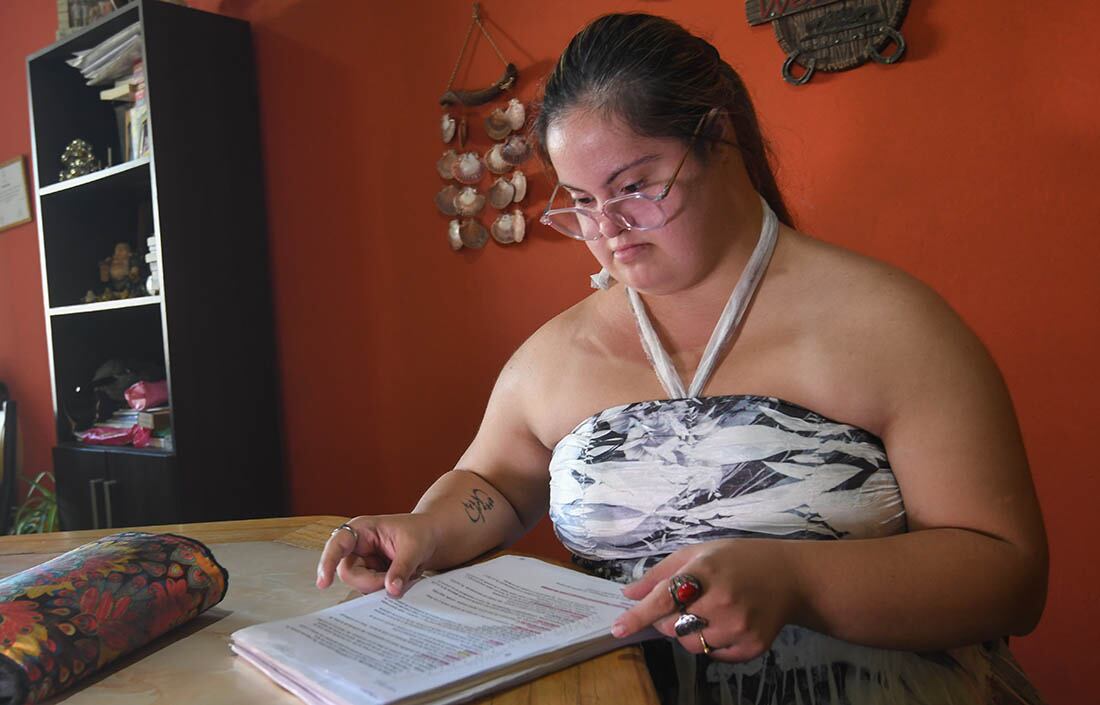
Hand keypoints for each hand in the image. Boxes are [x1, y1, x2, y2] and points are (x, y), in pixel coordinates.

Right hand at [316, 514, 437, 596]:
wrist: (431, 537)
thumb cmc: (420, 532)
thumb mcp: (414, 547)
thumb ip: (402, 568)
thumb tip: (392, 591)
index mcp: (362, 530)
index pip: (337, 545)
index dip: (327, 563)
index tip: (324, 583)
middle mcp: (357, 546)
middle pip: (349, 573)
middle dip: (372, 582)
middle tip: (396, 582)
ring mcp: (363, 562)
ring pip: (361, 584)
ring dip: (382, 586)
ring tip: (406, 575)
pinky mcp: (370, 575)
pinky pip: (372, 589)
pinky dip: (388, 589)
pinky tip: (403, 579)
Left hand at [612, 539, 801, 662]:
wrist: (788, 576)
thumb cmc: (736, 559)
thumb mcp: (697, 553)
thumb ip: (660, 573)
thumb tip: (628, 593)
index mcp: (706, 570)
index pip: (664, 598)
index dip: (638, 615)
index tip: (618, 628)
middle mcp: (723, 600)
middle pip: (672, 627)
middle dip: (667, 619)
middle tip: (684, 604)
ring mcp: (739, 626)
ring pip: (692, 645)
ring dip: (688, 633)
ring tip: (706, 612)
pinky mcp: (751, 646)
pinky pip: (714, 655)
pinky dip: (712, 643)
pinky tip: (724, 622)